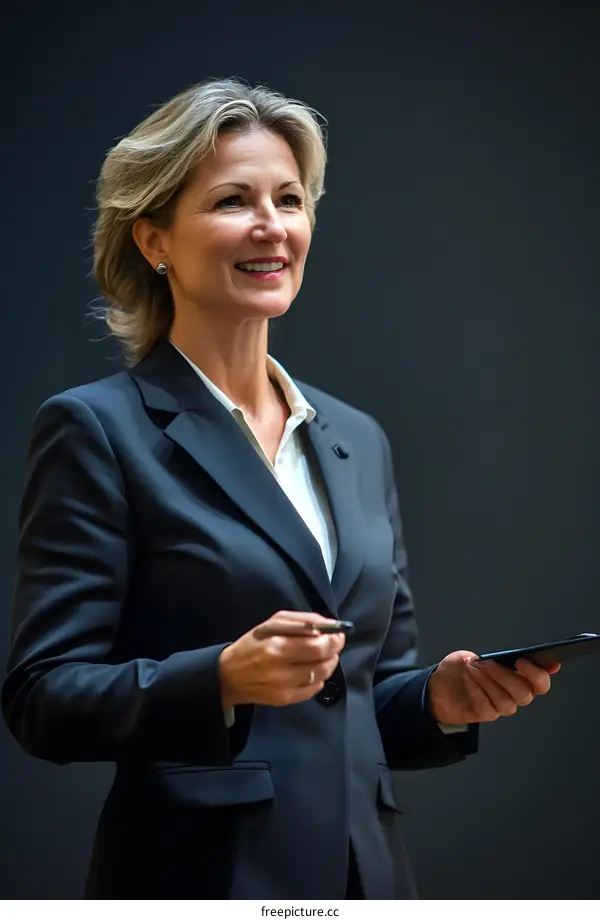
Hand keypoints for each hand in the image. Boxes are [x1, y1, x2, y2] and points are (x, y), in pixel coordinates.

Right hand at [218, 611, 345, 708]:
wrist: (228, 676)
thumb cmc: (252, 644)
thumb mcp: (271, 624)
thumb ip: (301, 622)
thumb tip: (328, 625)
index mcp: (277, 646)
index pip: (318, 645)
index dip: (334, 639)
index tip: (338, 633)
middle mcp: (282, 670)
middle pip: (323, 662)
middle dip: (334, 650)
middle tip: (334, 644)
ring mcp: (285, 688)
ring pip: (322, 676)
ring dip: (329, 664)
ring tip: (323, 656)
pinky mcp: (285, 700)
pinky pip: (313, 690)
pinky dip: (318, 678)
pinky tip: (310, 670)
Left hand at [426, 650, 561, 724]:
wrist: (439, 685)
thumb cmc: (461, 668)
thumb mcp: (474, 655)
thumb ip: (493, 656)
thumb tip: (511, 656)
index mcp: (520, 677)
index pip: (541, 682)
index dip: (538, 674)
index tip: (522, 661)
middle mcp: (515, 694)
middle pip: (525, 693)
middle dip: (505, 675)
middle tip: (489, 663)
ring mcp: (502, 706)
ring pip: (506, 700)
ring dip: (488, 681)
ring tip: (473, 667)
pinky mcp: (487, 715)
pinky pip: (487, 707)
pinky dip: (476, 690)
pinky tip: (468, 680)